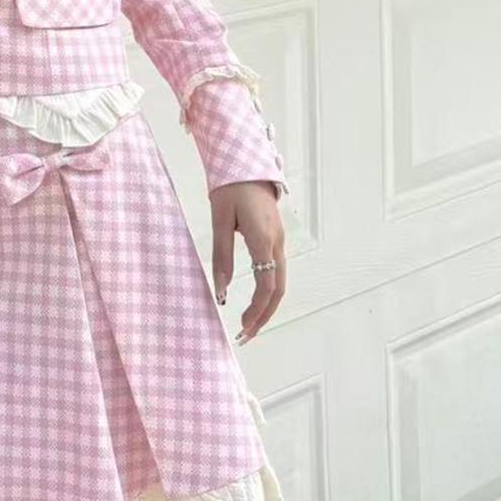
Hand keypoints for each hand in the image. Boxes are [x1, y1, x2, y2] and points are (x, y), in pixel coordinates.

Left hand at [210, 179, 284, 344]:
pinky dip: (268, 292)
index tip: (241, 327)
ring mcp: (279, 240)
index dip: (256, 311)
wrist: (246, 163)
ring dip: (267, 307)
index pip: (266, 286)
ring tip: (249, 325)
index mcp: (263, 239)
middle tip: (245, 336)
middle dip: (263, 316)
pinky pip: (277, 272)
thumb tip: (220, 293)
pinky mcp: (275, 238)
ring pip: (280, 282)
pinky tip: (255, 301)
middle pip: (278, 290)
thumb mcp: (220, 221)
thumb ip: (221, 256)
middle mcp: (277, 243)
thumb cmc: (230, 189)